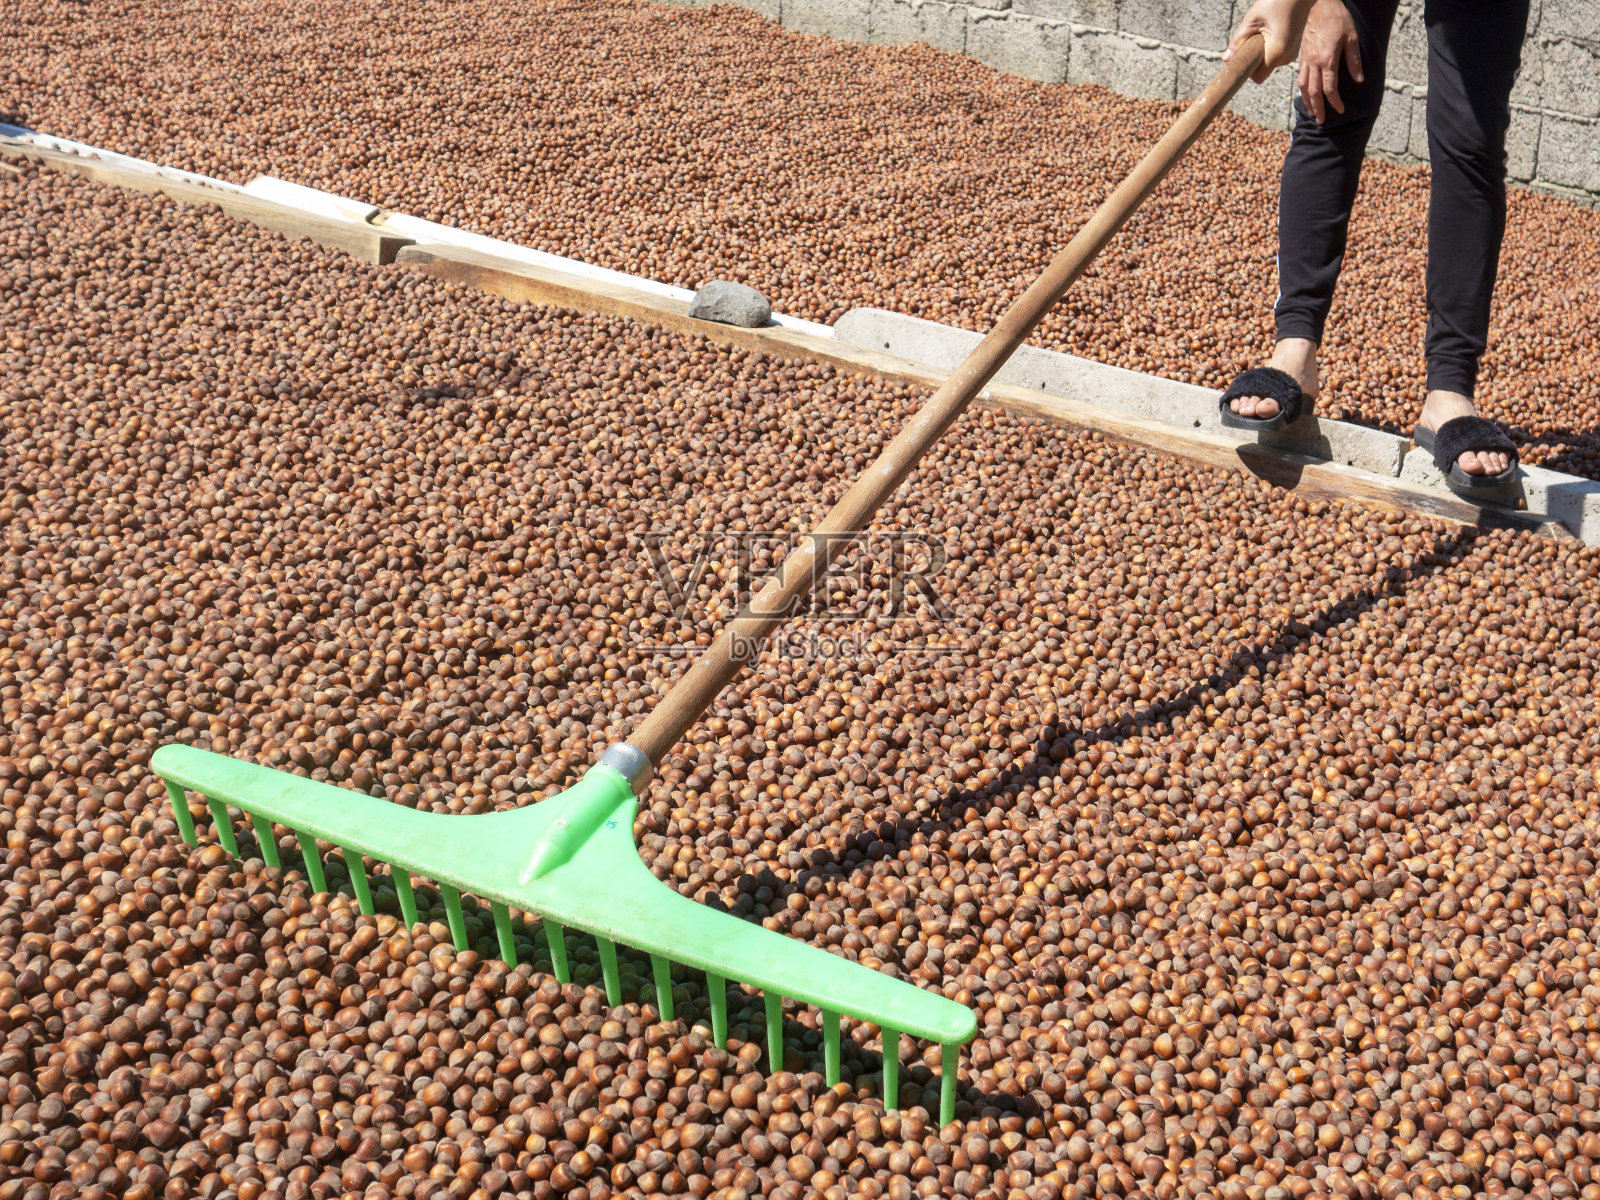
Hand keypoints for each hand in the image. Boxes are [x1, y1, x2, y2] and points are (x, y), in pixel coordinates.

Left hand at [1225, 0, 1317, 82]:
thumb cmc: (1277, 2)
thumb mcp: (1252, 20)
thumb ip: (1238, 41)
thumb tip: (1226, 59)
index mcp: (1277, 52)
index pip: (1257, 77)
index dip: (1248, 70)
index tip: (1242, 57)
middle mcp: (1287, 57)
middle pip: (1262, 70)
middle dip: (1254, 58)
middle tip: (1254, 36)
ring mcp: (1292, 54)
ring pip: (1269, 63)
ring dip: (1262, 52)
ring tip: (1265, 31)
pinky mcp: (1294, 49)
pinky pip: (1276, 56)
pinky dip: (1269, 48)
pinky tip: (1271, 32)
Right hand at [1298, 0, 1362, 122]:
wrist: (1317, 4)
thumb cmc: (1337, 18)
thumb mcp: (1351, 37)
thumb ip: (1354, 61)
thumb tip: (1358, 80)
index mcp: (1327, 59)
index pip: (1329, 87)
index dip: (1335, 101)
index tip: (1340, 110)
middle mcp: (1314, 62)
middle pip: (1314, 92)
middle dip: (1318, 108)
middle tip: (1321, 121)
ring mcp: (1306, 60)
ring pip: (1304, 86)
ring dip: (1307, 102)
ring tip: (1312, 112)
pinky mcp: (1302, 56)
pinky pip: (1301, 77)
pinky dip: (1303, 89)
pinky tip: (1306, 95)